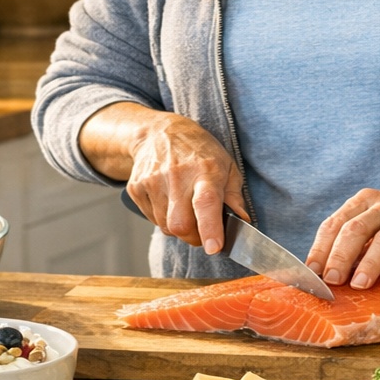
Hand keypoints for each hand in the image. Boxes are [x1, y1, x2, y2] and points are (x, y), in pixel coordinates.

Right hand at [123, 112, 246, 253]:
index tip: (213, 247)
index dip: (209, 228)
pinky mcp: (136, 188)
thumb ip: (235, 196)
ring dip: (178, 227)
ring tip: (184, 206)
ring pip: (165, 227)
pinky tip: (168, 200)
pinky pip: (151, 219)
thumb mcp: (226, 165)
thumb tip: (243, 221)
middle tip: (202, 229)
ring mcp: (152, 181)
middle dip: (194, 237)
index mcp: (205, 170)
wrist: (158, 132)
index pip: (205, 202)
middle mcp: (176, 176)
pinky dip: (162, 218)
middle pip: (180, 225)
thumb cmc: (198, 150)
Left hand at [304, 184, 379, 289]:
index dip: (321, 248)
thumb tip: (327, 272)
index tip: (311, 273)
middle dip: (340, 255)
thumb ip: (358, 243)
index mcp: (368, 201)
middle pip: (358, 227)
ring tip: (359, 285)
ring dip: (370, 262)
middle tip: (331, 280)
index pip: (336, 222)